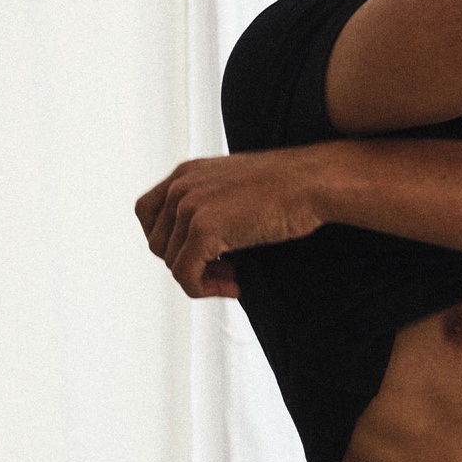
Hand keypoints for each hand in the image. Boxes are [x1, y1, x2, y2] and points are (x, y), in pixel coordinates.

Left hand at [134, 148, 327, 297]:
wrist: (314, 182)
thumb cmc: (290, 187)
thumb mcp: (237, 187)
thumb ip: (212, 204)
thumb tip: (203, 243)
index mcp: (186, 173)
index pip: (148, 213)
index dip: (170, 241)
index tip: (202, 253)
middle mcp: (180, 186)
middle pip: (158, 242)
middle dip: (188, 262)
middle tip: (225, 270)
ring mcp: (189, 206)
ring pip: (171, 262)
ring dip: (201, 278)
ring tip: (233, 277)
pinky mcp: (204, 229)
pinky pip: (185, 275)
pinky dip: (205, 289)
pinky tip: (235, 286)